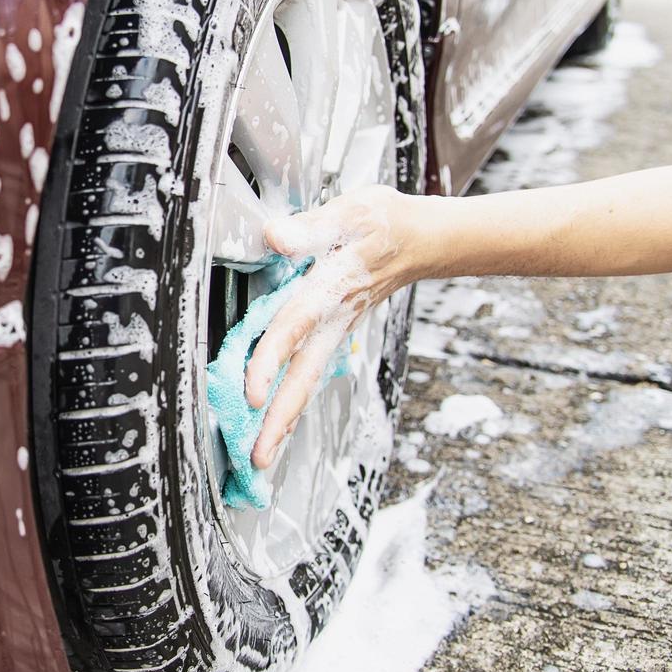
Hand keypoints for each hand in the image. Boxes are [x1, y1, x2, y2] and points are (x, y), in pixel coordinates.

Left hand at [244, 185, 424, 467]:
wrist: (421, 239)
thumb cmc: (382, 222)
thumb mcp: (349, 213)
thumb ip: (310, 228)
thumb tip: (274, 237)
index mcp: (330, 289)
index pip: (294, 327)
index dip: (271, 359)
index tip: (251, 394)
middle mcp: (332, 320)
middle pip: (303, 376)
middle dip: (279, 419)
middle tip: (257, 459)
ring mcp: (336, 332)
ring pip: (308, 382)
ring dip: (285, 421)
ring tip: (261, 458)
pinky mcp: (335, 335)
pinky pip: (311, 375)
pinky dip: (294, 404)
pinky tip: (278, 427)